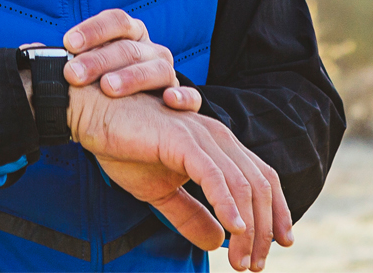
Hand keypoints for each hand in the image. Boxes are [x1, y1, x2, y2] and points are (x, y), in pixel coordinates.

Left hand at [62, 8, 201, 111]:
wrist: (139, 114)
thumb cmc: (106, 84)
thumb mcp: (91, 67)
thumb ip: (69, 59)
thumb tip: (26, 52)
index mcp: (129, 34)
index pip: (115, 21)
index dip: (92, 30)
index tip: (67, 43)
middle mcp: (150, 49)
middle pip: (127, 47)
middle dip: (98, 60)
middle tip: (73, 75)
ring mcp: (167, 72)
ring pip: (156, 69)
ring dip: (132, 77)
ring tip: (108, 88)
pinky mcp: (182, 97)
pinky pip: (190, 96)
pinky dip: (183, 97)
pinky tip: (169, 102)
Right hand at [67, 82, 293, 271]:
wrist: (92, 115)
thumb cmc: (123, 146)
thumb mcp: (160, 191)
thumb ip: (189, 214)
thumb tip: (216, 242)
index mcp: (217, 146)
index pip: (262, 178)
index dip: (277, 211)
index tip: (280, 244)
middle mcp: (218, 137)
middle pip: (259, 185)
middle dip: (264, 230)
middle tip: (253, 265)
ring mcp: (202, 136)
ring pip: (241, 185)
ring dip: (248, 228)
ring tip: (242, 261)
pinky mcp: (182, 140)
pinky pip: (214, 175)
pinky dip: (227, 204)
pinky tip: (233, 229)